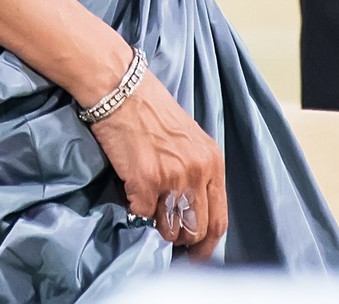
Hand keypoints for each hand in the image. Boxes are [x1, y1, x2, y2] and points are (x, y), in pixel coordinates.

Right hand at [90, 72, 227, 259]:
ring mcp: (171, 178)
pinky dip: (133, 206)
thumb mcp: (187, 136)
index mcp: (212, 161)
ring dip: (156, 223)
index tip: (195, 253)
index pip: (219, 219)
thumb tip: (191, 207)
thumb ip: (196, 169)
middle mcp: (197, 172)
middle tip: (167, 234)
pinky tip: (129, 186)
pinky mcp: (144, 182)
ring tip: (147, 202)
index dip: (207, 243)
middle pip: (197, 230)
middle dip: (181, 239)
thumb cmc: (148, 106)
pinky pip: (141, 214)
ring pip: (169, 229)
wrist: (119, 86)